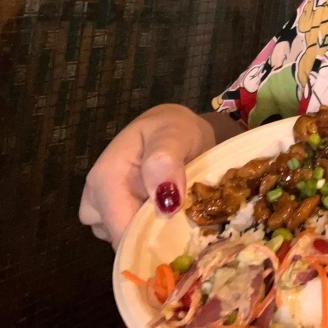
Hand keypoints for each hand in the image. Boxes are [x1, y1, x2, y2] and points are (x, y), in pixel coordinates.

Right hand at [78, 104, 214, 248]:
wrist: (172, 129)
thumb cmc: (173, 129)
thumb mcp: (175, 135)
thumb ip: (166, 162)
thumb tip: (165, 203)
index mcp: (105, 178)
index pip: (121, 231)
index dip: (149, 243)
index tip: (180, 242)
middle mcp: (95, 199)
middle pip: (122, 241)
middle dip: (154, 239)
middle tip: (188, 221)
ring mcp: (102, 212)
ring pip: (127, 242)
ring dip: (154, 235)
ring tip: (181, 212)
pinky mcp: (114, 218)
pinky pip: (131, 238)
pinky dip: (151, 233)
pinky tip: (171, 215)